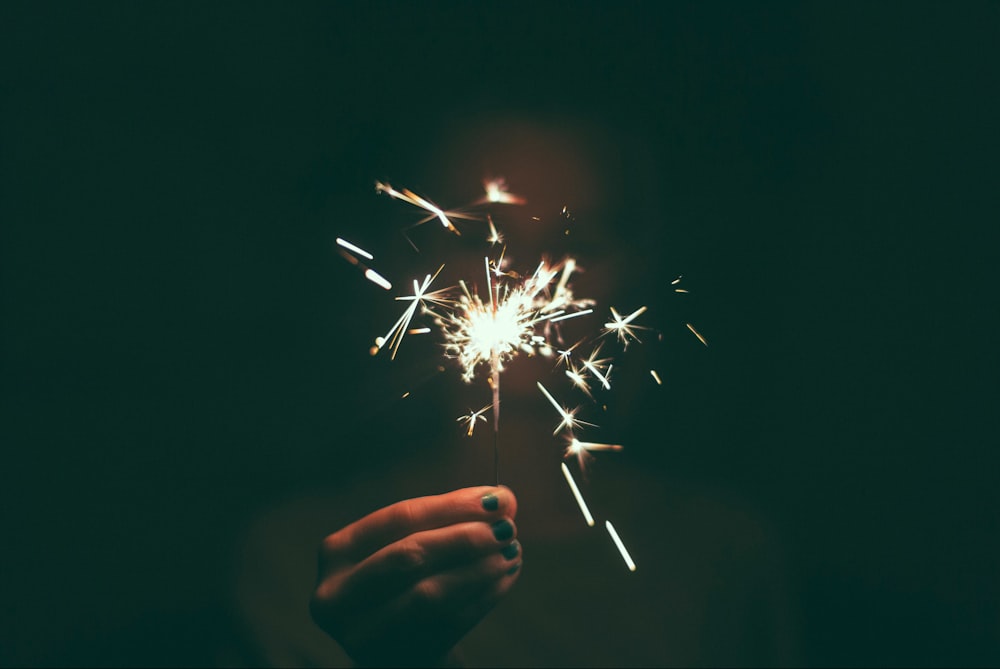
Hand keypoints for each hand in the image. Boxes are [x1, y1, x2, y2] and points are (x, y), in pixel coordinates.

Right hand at [309, 486, 521, 666]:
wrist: (394, 641)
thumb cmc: (403, 578)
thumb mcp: (410, 540)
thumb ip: (451, 516)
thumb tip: (503, 498)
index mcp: (338, 551)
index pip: (400, 518)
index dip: (453, 505)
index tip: (498, 498)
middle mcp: (338, 594)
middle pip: (410, 556)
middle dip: (465, 539)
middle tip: (507, 528)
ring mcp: (363, 634)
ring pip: (431, 595)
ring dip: (480, 570)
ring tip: (512, 552)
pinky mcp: (395, 658)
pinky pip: (449, 624)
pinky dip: (484, 597)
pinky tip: (505, 578)